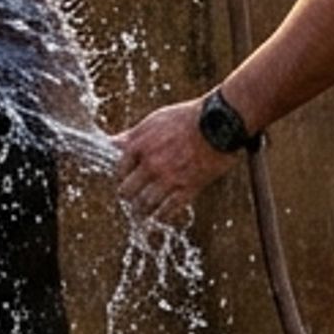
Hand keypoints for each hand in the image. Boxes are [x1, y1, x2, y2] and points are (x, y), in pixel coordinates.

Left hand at [113, 96, 236, 225]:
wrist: (219, 122)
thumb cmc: (189, 117)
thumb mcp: (155, 120)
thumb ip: (133, 135)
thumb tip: (113, 142)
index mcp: (140, 145)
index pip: (120, 169)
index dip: (121, 176)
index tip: (125, 180)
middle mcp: (151, 164)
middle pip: (128, 190)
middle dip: (128, 196)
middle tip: (129, 199)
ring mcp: (168, 178)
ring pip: (145, 204)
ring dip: (141, 210)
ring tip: (141, 214)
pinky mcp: (187, 188)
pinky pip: (168, 210)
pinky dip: (161, 215)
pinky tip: (159, 216)